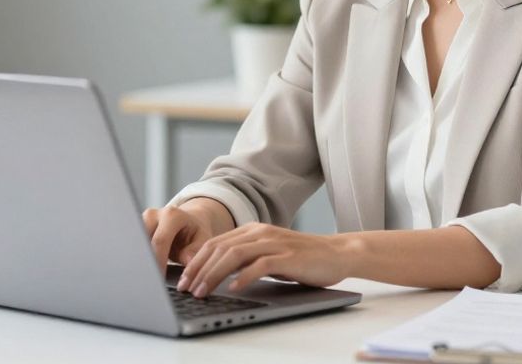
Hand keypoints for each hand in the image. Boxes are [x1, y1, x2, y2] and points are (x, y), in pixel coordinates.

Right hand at [142, 202, 222, 276]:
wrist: (189, 221)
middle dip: (145, 263)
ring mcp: (142, 220)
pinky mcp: (135, 228)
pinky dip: (138, 259)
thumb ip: (193, 254)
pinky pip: (132, 246)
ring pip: (134, 244)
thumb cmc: (195, 232)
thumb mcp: (202, 241)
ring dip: (139, 261)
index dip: (157, 262)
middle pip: (142, 242)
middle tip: (150, 283)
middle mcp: (154, 215)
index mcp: (172, 216)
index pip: (160, 241)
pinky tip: (143, 271)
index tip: (158, 280)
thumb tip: (187, 268)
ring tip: (146, 278)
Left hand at [175, 223, 351, 297]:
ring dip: (214, 274)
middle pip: (220, 248)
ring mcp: (274, 243)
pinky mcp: (288, 256)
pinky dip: (244, 277)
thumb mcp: (268, 255)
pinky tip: (234, 289)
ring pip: (234, 255)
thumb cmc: (301, 259)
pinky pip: (260, 265)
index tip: (184, 281)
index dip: (196, 262)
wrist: (337, 254)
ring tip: (203, 291)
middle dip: (199, 270)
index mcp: (252, 230)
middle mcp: (260, 233)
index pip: (215, 244)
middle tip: (187, 289)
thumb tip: (217, 274)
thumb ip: (245, 259)